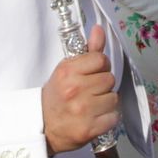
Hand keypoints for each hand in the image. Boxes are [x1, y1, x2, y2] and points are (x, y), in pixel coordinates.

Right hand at [41, 26, 119, 154]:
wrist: (43, 127)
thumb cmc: (57, 96)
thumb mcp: (67, 70)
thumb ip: (87, 50)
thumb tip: (99, 29)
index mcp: (68, 71)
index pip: (101, 60)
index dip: (100, 67)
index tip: (92, 74)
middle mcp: (74, 89)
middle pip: (109, 79)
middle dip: (103, 85)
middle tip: (90, 91)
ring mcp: (82, 110)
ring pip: (113, 98)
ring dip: (106, 102)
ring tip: (92, 105)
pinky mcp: (89, 129)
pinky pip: (114, 117)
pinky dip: (107, 118)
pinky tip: (95, 118)